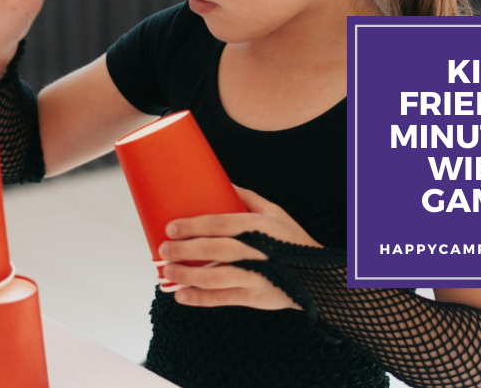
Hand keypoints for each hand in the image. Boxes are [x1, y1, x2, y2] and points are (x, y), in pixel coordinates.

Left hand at [158, 184, 321, 310]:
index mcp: (259, 227)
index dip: (194, 225)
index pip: (222, 224)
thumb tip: (224, 182)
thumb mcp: (275, 212)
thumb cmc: (291, 240)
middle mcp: (257, 252)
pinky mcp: (255, 298)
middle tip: (163, 249)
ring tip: (167, 272)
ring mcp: (256, 277)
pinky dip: (200, 299)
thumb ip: (248, 198)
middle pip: (215, 250)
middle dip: (185, 250)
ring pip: (217, 277)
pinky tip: (181, 296)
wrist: (317, 276)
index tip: (171, 226)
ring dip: (188, 276)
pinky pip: (223, 299)